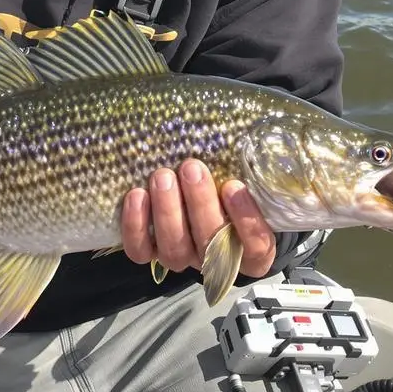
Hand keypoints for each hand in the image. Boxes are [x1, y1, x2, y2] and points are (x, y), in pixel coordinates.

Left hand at [121, 159, 275, 277]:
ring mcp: (182, 257)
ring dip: (167, 212)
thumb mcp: (242, 177)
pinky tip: (137, 195)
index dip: (246, 220)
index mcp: (250, 248)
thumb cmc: (226, 183)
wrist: (193, 191)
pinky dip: (136, 225)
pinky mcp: (151, 253)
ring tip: (163, 176)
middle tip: (191, 168)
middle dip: (200, 204)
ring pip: (175, 250)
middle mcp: (215, 258)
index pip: (256, 246)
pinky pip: (140, 250)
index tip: (234, 186)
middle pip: (211, 244)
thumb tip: (243, 133)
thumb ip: (244, 169)